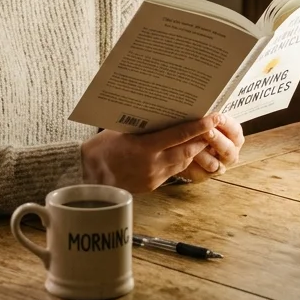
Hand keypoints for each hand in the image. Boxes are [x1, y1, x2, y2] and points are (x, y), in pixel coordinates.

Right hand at [81, 115, 221, 192]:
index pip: (179, 135)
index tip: (213, 117)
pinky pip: (172, 171)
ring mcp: (154, 177)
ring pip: (182, 162)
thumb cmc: (100, 149)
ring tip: (200, 137)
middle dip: (201, 138)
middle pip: (187, 150)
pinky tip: (181, 152)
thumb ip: (143, 126)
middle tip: (212, 126)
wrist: (87, 177)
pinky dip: (180, 160)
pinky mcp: (152, 185)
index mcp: (144, 148)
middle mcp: (153, 164)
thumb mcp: (120, 131)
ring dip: (192, 150)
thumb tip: (163, 114)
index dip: (199, 126)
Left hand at [185, 115, 244, 182]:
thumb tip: (203, 108)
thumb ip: (206, 117)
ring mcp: (219, 166)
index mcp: (233, 137)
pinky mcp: (204, 175)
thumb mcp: (204, 120)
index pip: (235, 130)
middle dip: (217, 140)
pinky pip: (201, 173)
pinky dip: (194, 165)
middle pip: (229, 149)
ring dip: (204, 154)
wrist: (180, 146)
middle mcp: (230, 153)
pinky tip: (187, 157)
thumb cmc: (197, 127)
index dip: (228, 124)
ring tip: (192, 144)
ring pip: (215, 164)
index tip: (218, 117)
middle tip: (207, 132)